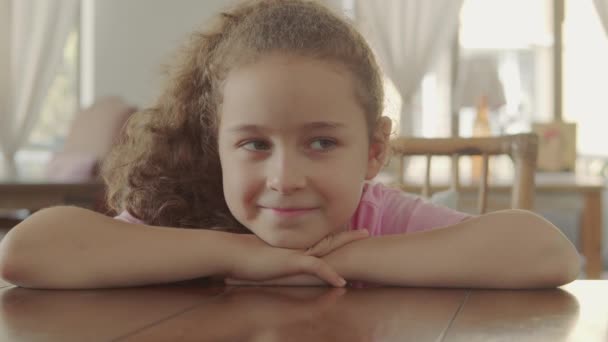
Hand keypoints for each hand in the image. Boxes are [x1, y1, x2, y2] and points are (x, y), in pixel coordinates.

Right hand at [227, 229, 367, 286]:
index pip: (319, 239)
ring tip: (363, 245)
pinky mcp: (291, 262)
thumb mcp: (266, 257)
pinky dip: (330, 275)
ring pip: (328, 249)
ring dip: (347, 248)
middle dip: (349, 237)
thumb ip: (277, 257)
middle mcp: (298, 246)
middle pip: (329, 240)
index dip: (335, 237)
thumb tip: (279, 260)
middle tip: (366, 232)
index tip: (349, 233)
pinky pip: (316, 267)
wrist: (232, 254)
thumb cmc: (245, 257)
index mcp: (294, 245)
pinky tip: (341, 283)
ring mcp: (296, 253)